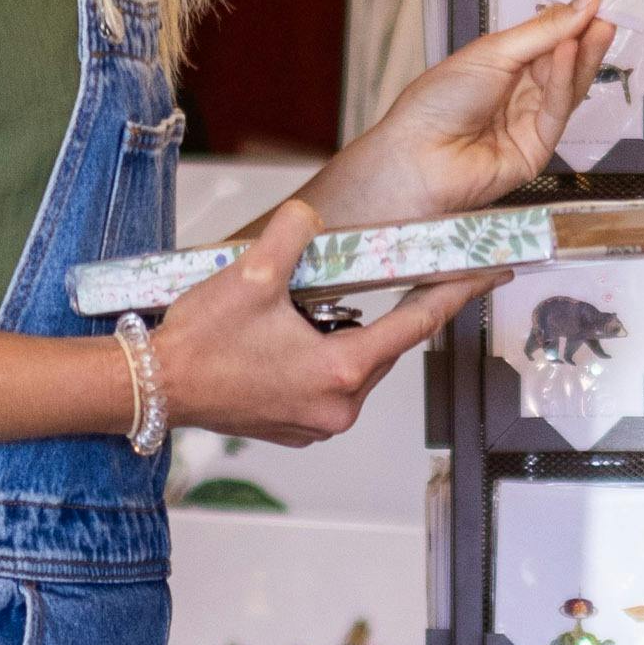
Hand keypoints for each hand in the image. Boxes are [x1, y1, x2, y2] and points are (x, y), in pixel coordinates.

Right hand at [152, 193, 476, 444]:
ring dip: (351, 337)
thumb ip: (292, 234)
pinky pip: (330, 388)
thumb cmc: (199, 344)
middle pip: (387, 347)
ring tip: (314, 310)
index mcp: (340, 370)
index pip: (416, 324)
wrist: (154, 387)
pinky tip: (297, 338)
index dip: (456, 293)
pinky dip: (326, 360)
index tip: (488, 276)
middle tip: (401, 276)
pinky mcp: (297, 428)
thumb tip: (310, 216)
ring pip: (358, 367)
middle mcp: (337, 406)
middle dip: (392, 312)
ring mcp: (317, 423)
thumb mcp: (251, 274)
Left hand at [308, 0, 613, 229]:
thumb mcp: (493, 52)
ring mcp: (529, 122)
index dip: (571, 20)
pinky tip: (569, 53)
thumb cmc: (437, 102)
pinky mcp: (538, 149)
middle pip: (563, 63)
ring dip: (584, 56)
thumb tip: (582, 3)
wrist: (416, 155)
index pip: (547, 40)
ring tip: (599, 27)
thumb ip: (542, 31)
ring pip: (567, 87)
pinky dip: (565, 81)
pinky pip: (557, 111)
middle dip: (585, 37)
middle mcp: (518, 93)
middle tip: (608, 12)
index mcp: (501, 65)